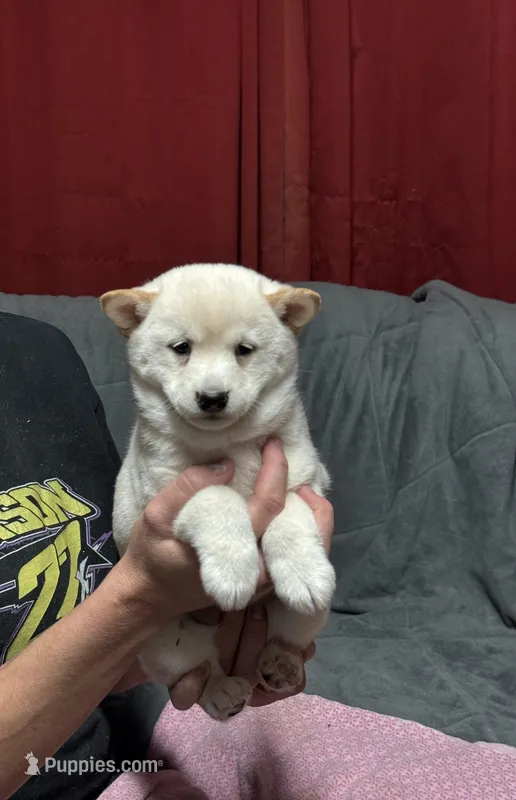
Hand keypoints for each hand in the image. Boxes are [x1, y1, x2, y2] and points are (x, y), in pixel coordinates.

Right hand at [169, 483, 333, 709]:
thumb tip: (228, 465)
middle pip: (302, 534)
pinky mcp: (262, 585)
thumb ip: (188, 487)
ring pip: (305, 551)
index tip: (272, 444)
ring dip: (312, 518)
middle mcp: (257, 574)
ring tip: (302, 488)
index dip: (275, 470)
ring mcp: (263, 584)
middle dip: (309, 498)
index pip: (268, 505)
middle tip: (301, 471)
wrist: (149, 596)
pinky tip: (293, 510)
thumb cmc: (152, 554)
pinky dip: (302, 533)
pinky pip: (294, 559)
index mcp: (234, 553)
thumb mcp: (156, 515)